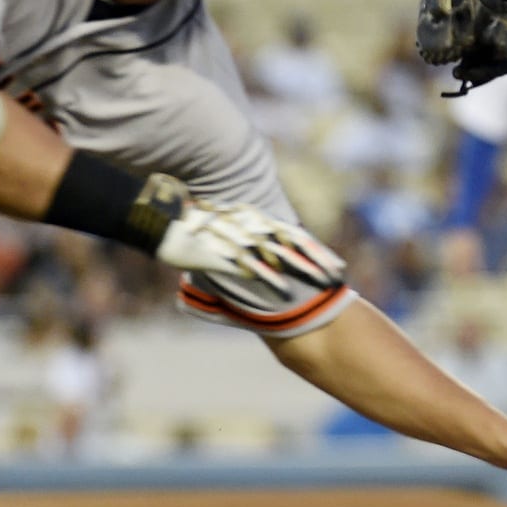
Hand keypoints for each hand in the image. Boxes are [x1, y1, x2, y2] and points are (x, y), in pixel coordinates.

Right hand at [157, 200, 346, 293]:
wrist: (166, 217)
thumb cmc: (201, 223)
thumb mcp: (232, 225)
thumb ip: (253, 237)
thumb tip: (272, 250)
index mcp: (259, 223)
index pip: (297, 238)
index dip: (319, 253)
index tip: (339, 268)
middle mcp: (254, 229)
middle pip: (293, 248)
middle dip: (317, 264)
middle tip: (337, 280)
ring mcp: (239, 241)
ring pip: (276, 256)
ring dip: (298, 271)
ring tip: (319, 286)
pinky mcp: (223, 253)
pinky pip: (249, 266)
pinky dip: (266, 276)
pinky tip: (282, 288)